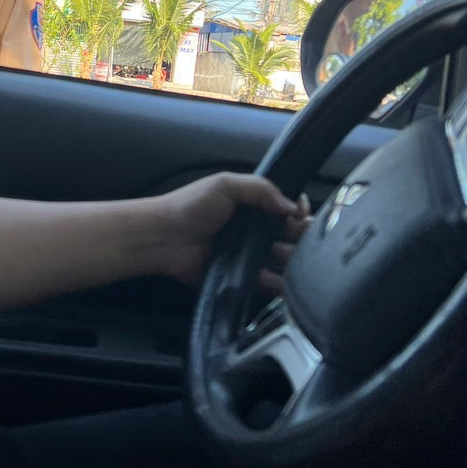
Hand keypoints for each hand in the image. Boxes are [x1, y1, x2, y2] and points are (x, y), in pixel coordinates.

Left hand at [157, 172, 310, 287]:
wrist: (163, 237)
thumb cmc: (189, 206)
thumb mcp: (226, 184)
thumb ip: (261, 189)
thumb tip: (292, 206)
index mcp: (255, 206)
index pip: (290, 211)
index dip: (301, 214)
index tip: (302, 216)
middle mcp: (257, 231)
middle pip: (293, 237)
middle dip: (300, 237)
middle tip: (293, 236)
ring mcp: (251, 255)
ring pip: (286, 261)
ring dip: (291, 259)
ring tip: (278, 253)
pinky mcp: (243, 277)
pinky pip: (269, 283)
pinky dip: (279, 283)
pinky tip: (280, 278)